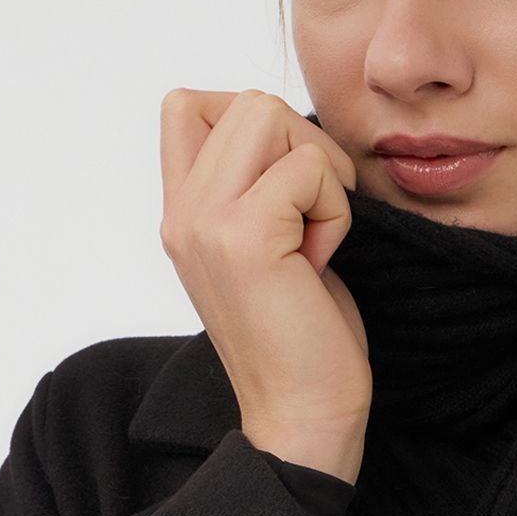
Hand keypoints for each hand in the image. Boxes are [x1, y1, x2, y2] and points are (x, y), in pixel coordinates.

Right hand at [157, 88, 372, 478]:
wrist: (303, 415)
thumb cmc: (304, 336)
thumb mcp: (268, 245)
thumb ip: (256, 185)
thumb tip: (290, 127)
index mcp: (181, 212)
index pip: (187, 105)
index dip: (256, 126)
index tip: (286, 192)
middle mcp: (181, 212)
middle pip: (246, 100)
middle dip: (304, 145)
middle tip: (312, 217)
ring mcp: (204, 221)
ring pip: (270, 115)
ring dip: (318, 171)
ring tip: (312, 236)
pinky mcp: (243, 237)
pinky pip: (309, 168)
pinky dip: (335, 209)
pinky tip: (320, 261)